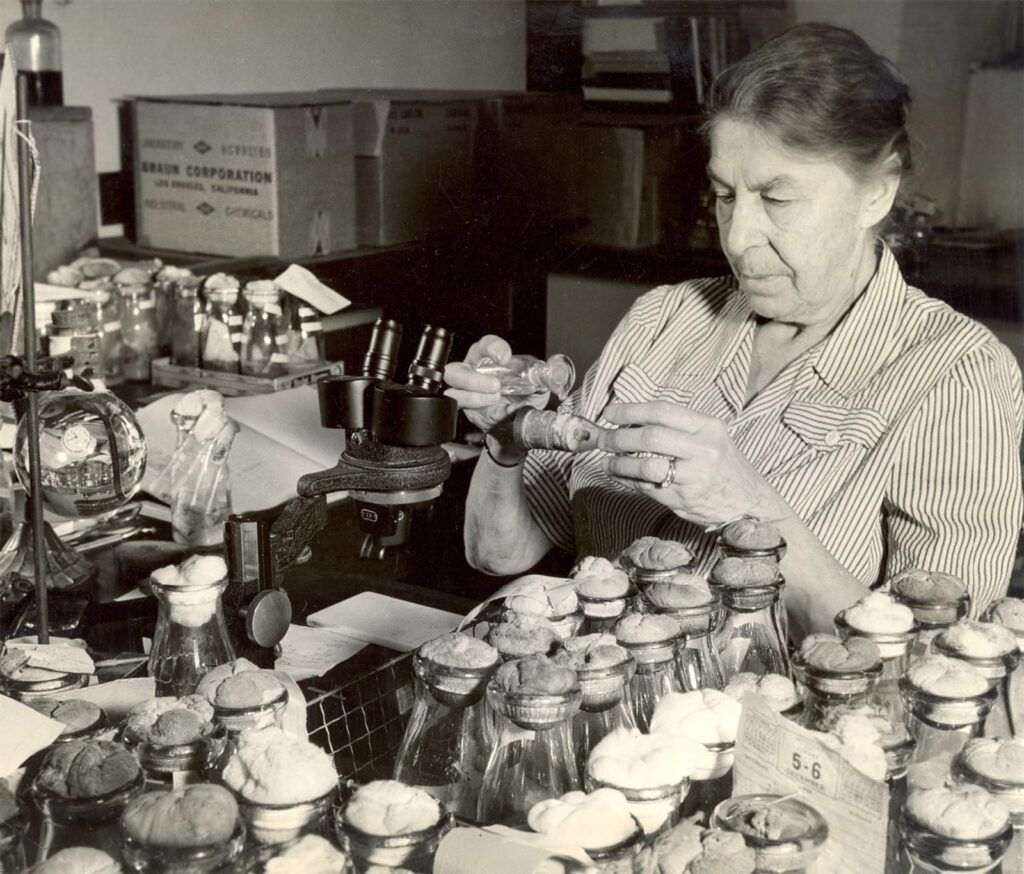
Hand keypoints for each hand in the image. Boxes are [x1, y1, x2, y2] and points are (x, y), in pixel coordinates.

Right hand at [443, 335, 546, 433]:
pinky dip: (482, 411)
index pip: (484, 346)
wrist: (520, 425)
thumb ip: (543, 379)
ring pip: (455, 391)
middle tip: (495, 384)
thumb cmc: (523, 400)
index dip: (491, 348)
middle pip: (457, 370)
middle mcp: (472, 375)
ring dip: (474, 395)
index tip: (504, 357)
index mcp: (488, 361)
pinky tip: (496, 412)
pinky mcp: (469, 412)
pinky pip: (467, 411)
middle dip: (473, 378)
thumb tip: (552, 375)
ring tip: (495, 398)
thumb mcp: (537, 387)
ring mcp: (467, 395)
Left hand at [597, 401, 784, 526]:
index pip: (662, 411)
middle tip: (603, 439)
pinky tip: (620, 475)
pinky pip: (647, 487)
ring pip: (646, 465)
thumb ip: (677, 428)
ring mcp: (694, 476)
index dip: (630, 411)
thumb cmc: (723, 467)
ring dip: (619, 462)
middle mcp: (703, 450)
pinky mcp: (684, 499)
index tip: (609, 413)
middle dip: (619, 437)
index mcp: (708, 428)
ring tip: (608, 461)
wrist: (749, 503)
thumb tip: (630, 422)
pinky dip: (627, 480)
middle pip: (650, 437)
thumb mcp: (710, 438)